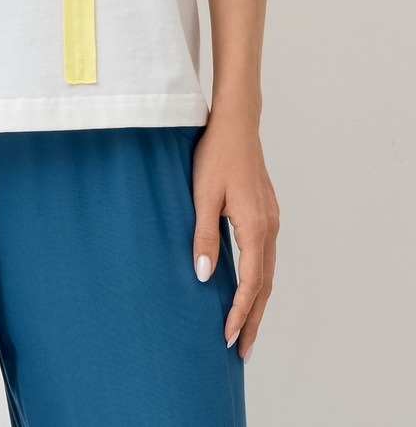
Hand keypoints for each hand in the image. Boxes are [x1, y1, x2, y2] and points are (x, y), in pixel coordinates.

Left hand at [190, 110, 278, 360]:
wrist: (237, 124)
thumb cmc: (216, 155)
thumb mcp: (203, 196)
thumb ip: (204, 237)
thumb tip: (205, 276)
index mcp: (256, 228)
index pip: (251, 285)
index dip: (239, 314)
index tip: (227, 338)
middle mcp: (270, 228)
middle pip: (265, 286)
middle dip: (254, 320)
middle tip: (242, 351)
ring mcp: (271, 220)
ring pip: (268, 272)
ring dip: (258, 302)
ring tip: (245, 328)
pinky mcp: (266, 213)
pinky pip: (266, 257)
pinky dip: (259, 280)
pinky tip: (248, 288)